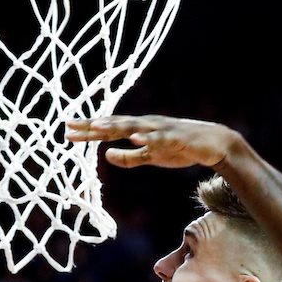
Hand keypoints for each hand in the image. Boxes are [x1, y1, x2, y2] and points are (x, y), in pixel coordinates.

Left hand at [65, 115, 241, 169]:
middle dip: (93, 125)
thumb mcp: (151, 157)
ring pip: (135, 126)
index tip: (67, 131)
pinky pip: (160, 138)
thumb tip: (107, 156)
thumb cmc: (181, 149)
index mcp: (139, 129)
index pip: (109, 128)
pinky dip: (148, 137)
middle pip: (115, 124)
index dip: (88, 130)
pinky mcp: (176, 137)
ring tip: (97, 128)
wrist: (213, 144)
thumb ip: (130, 157)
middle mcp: (146, 125)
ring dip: (115, 126)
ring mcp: (161, 129)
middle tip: (70, 126)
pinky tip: (136, 138)